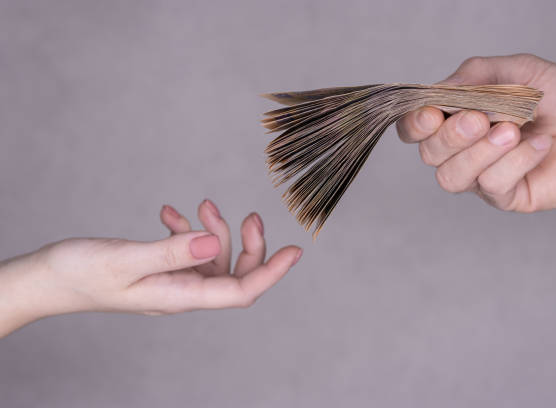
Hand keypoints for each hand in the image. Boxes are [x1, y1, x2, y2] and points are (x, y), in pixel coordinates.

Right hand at [0, 199, 301, 336]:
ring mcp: (171, 281)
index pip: (240, 291)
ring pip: (212, 258)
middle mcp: (181, 292)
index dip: (271, 272)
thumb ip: (173, 252)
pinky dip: (185, 230)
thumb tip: (216, 242)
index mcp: (180, 296)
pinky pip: (185, 250)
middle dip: (249, 245)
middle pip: (234, 274)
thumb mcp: (127, 259)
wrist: (48, 279)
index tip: (294, 251)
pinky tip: (171, 213)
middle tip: (251, 214)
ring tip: (205, 204)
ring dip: (215, 230)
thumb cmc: (81, 273)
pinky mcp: (159, 269)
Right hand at [396, 54, 555, 211]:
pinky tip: (539, 145)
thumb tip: (440, 90)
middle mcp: (462, 151)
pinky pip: (492, 184)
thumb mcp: (517, 71)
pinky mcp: (505, 196)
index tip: (433, 113)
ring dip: (479, 153)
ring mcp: (480, 176)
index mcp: (456, 118)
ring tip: (512, 132)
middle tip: (480, 119)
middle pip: (430, 154)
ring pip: (452, 177)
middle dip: (451, 137)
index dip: (415, 124)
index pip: (415, 129)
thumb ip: (476, 75)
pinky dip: (517, 161)